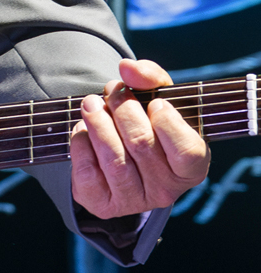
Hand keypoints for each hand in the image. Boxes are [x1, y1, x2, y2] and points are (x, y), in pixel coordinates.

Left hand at [69, 58, 210, 219]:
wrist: (120, 153)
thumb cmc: (148, 122)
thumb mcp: (158, 97)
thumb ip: (151, 78)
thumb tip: (128, 67)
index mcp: (192, 169)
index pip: (187, 150)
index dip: (168, 122)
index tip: (155, 102)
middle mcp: (166, 191)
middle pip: (141, 144)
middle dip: (122, 109)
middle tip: (112, 91)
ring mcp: (135, 201)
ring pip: (113, 159)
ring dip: (97, 123)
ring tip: (90, 103)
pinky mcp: (103, 204)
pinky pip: (87, 171)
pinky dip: (80, 143)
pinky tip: (83, 130)